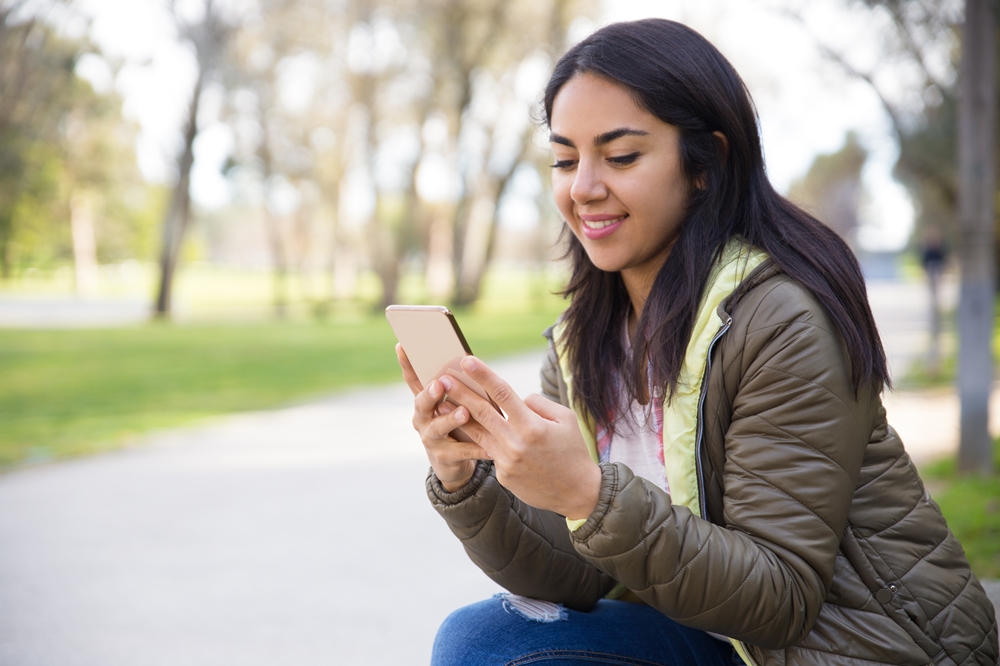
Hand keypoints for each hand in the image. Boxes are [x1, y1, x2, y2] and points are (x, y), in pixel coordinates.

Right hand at [396, 344, 489, 491]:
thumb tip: (469, 359)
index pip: (413, 379)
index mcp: (426, 400)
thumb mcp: (457, 401)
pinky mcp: (443, 457)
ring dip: (451, 419)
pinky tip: (488, 447)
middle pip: (422, 403)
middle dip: (430, 393)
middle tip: (440, 384)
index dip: (406, 363)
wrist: (456, 461)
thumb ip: (460, 385)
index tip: (403, 346)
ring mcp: (431, 438)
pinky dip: (475, 448)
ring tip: (464, 413)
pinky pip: (460, 452)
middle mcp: (423, 418)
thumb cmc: (459, 423)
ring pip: (438, 428)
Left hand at [439, 356, 601, 519]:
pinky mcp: (503, 475)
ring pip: (478, 432)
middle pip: (482, 412)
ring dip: (458, 415)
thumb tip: (518, 400)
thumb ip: (538, 404)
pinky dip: (481, 438)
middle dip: (461, 392)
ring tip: (443, 401)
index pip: (502, 393)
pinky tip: (467, 427)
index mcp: (532, 426)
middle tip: (442, 378)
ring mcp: (507, 461)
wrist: (577, 493)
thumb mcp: (565, 419)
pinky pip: (491, 451)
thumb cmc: (573, 450)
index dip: (483, 375)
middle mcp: (516, 443)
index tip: (466, 361)